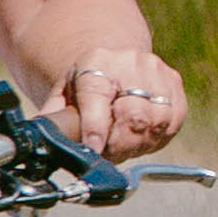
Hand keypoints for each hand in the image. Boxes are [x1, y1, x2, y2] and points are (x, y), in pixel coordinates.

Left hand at [47, 50, 185, 159]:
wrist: (116, 61)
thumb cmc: (87, 84)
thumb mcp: (64, 94)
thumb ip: (56, 119)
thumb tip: (42, 144)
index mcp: (94, 62)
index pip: (96, 95)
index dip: (96, 126)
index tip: (94, 147)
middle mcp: (130, 62)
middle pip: (132, 114)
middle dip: (120, 145)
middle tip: (108, 155)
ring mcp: (156, 71)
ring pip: (155, 122)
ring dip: (138, 144)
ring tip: (123, 148)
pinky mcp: (174, 84)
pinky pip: (172, 122)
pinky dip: (156, 138)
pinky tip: (142, 138)